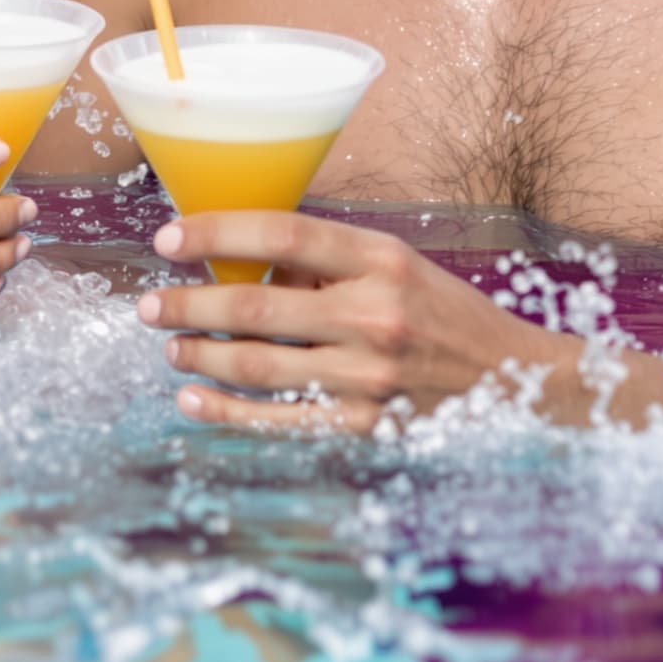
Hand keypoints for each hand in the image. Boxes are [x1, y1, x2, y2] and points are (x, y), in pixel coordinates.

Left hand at [137, 212, 569, 431]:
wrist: (515, 383)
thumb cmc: (443, 313)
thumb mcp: (395, 266)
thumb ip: (324, 263)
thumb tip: (239, 263)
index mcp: (380, 260)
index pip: (280, 235)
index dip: (214, 233)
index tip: (167, 239)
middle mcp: (373, 316)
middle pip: (254, 306)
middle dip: (187, 304)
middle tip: (147, 303)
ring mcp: (367, 379)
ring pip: (255, 366)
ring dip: (199, 354)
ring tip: (170, 344)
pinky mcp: (364, 428)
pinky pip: (277, 420)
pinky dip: (225, 411)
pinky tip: (193, 398)